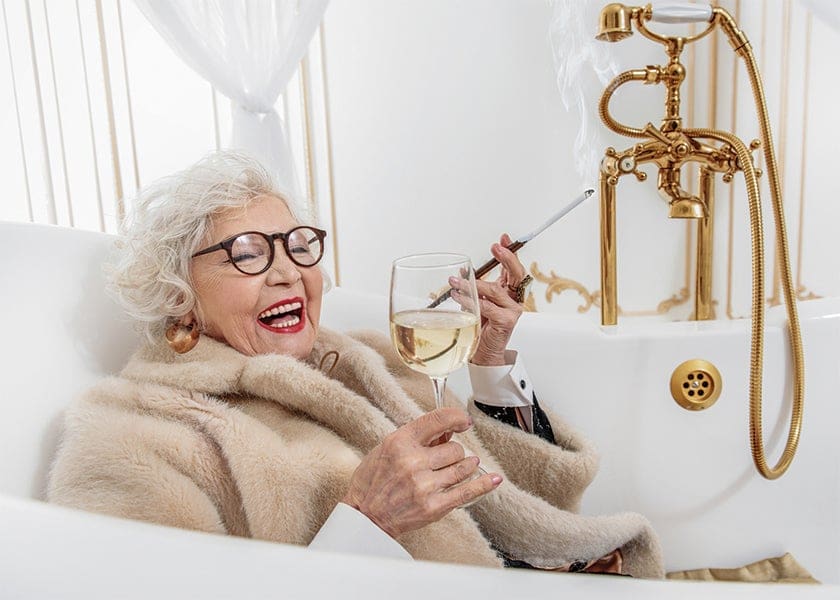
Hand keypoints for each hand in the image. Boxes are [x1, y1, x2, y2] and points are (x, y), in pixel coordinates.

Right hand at [342, 408, 502, 537]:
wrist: (365, 517)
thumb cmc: (373, 481)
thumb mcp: (387, 448)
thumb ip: (416, 437)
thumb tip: (448, 429)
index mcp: (400, 442)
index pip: (438, 420)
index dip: (457, 418)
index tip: (464, 421)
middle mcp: (413, 461)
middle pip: (455, 447)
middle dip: (453, 451)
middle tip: (443, 458)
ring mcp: (424, 485)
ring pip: (463, 467)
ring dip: (466, 465)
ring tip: (463, 465)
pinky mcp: (434, 506)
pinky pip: (467, 491)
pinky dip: (484, 484)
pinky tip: (494, 479)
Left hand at [450, 233, 526, 365]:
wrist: (482, 353)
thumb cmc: (480, 328)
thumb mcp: (475, 301)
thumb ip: (473, 285)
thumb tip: (462, 269)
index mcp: (508, 292)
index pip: (512, 268)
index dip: (509, 252)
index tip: (503, 237)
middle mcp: (513, 299)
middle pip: (516, 274)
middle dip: (506, 258)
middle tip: (495, 248)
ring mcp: (512, 311)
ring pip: (494, 290)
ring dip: (472, 284)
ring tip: (455, 281)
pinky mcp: (506, 322)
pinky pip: (487, 306)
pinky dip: (470, 300)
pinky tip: (458, 297)